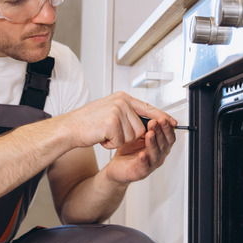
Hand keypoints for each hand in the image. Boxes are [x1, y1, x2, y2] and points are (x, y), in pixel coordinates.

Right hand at [58, 91, 176, 149]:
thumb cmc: (87, 123)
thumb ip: (127, 113)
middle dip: (127, 136)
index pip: (147, 107)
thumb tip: (145, 121)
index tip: (173, 122)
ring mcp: (118, 110)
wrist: (69, 128)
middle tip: (110, 132)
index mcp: (122, 98)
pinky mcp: (113, 122)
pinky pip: (121, 141)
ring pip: (132, 136)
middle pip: (141, 127)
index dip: (161, 117)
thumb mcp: (109, 111)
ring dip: (118, 140)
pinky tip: (101, 137)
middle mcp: (122, 102)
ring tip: (104, 133)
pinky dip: (110, 144)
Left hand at [104, 115, 176, 184]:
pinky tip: (142, 154)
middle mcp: (157, 155)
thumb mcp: (138, 134)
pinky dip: (144, 160)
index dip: (167, 128)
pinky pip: (145, 167)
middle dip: (160, 132)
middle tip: (154, 122)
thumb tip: (152, 114)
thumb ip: (146, 126)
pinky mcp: (140, 172)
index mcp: (159, 146)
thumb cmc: (129, 151)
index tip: (163, 118)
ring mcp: (150, 164)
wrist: (117, 167)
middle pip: (164, 144)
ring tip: (149, 134)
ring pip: (156, 154)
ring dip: (153, 143)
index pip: (169, 136)